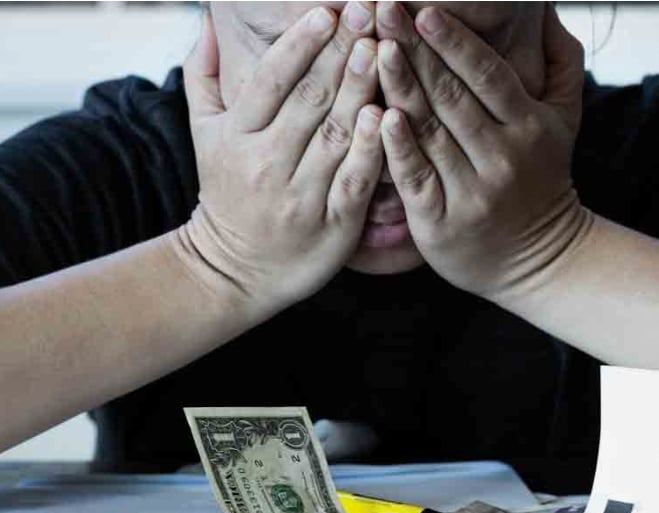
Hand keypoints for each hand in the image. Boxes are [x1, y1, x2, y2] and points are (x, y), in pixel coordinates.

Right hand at [181, 4, 382, 312]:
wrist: (235, 270)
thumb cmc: (227, 190)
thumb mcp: (202, 134)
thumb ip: (202, 75)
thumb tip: (208, 19)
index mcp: (236, 136)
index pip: (271, 80)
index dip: (301, 43)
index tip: (329, 10)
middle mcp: (266, 162)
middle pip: (309, 100)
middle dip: (341, 52)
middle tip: (369, 11)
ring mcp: (300, 195)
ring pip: (334, 134)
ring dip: (360, 88)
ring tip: (384, 49)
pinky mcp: (332, 225)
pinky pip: (354, 181)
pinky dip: (368, 148)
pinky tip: (383, 115)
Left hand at [374, 2, 591, 300]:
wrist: (538, 260)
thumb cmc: (542, 179)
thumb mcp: (566, 121)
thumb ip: (562, 63)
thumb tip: (545, 8)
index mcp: (529, 126)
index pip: (489, 76)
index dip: (456, 42)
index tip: (425, 9)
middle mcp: (502, 157)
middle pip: (452, 97)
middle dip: (415, 50)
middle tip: (383, 9)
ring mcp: (471, 191)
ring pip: (429, 132)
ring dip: (398, 87)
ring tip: (370, 49)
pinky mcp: (440, 222)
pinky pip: (414, 178)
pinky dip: (395, 147)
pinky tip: (375, 115)